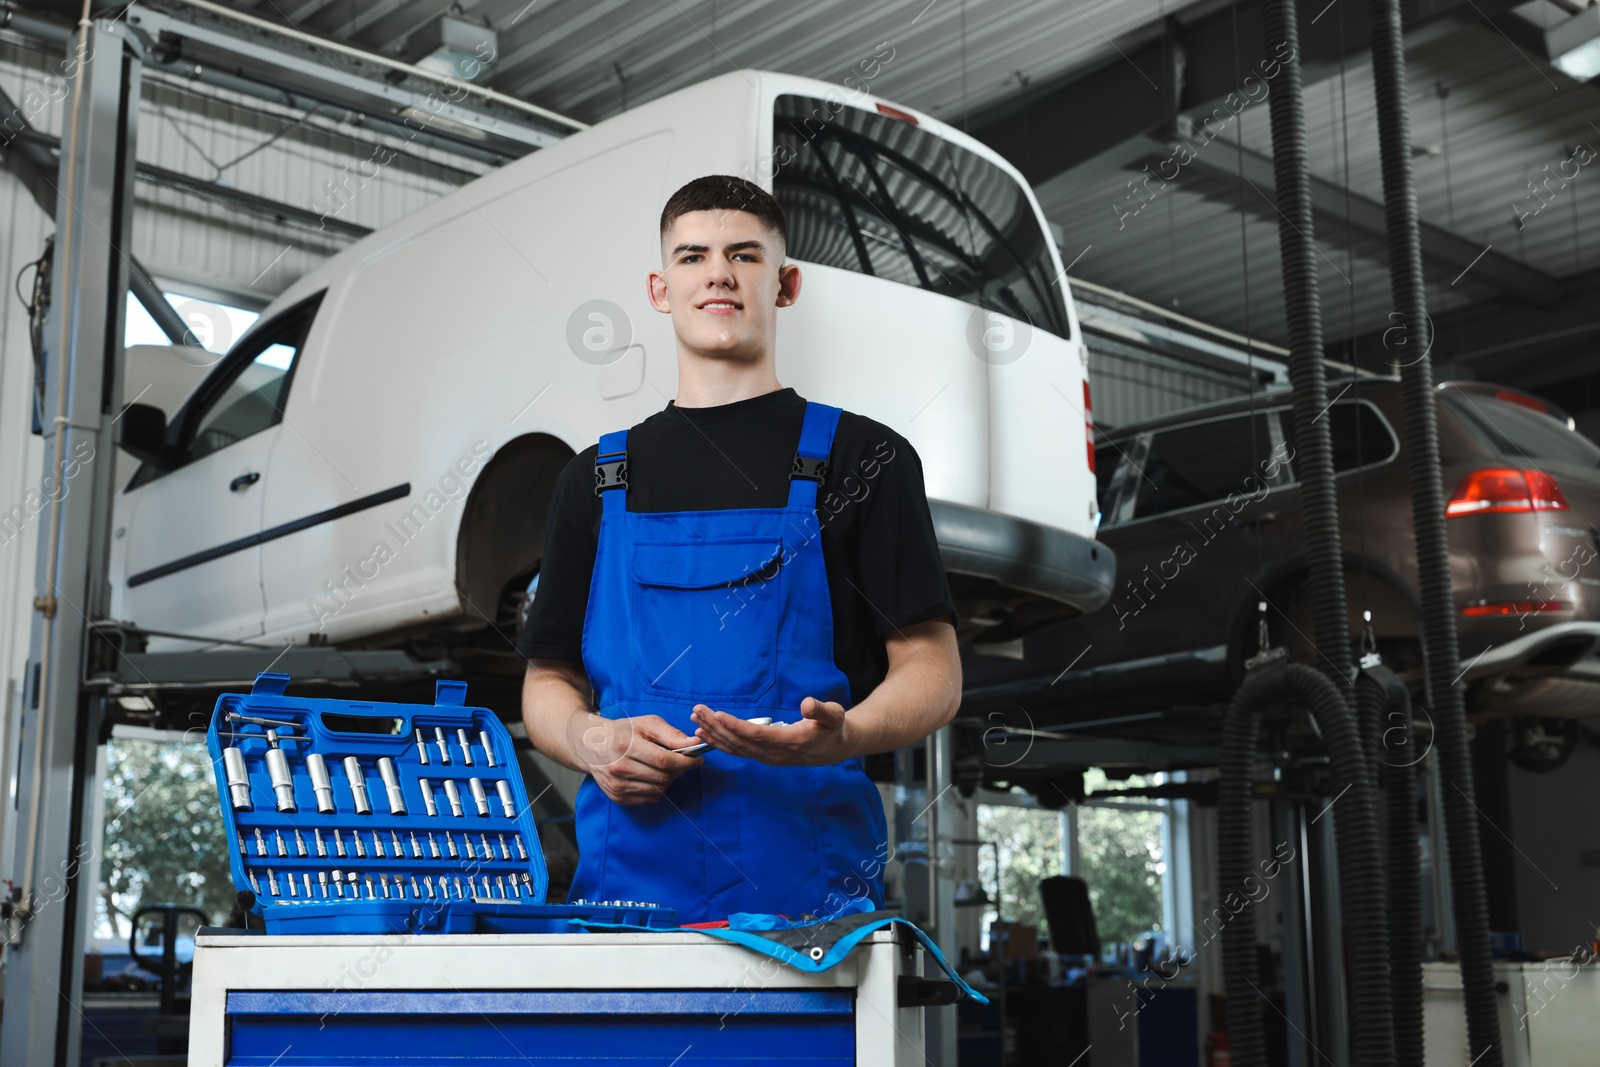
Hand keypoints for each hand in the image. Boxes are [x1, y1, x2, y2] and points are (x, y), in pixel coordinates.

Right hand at [570, 713, 702, 804]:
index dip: (685, 761)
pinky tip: (654, 776)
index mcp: (626, 745)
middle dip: (679, 770)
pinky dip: (658, 789)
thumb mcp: (646, 724)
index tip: (697, 759)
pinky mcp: (617, 797)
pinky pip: (649, 798)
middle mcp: (618, 768)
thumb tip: (694, 743)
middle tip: (684, 762)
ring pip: (658, 790)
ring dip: (669, 780)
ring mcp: (617, 785)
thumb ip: (670, 733)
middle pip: (662, 777)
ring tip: (667, 768)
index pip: (663, 760)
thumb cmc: (623, 732)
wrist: (591, 746)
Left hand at [688, 697, 856, 765]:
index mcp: (791, 742)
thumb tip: (807, 704)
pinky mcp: (763, 756)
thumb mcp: (834, 716)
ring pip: (736, 748)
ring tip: (695, 720)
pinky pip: (738, 751)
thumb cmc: (833, 728)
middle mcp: (775, 754)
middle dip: (717, 727)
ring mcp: (768, 757)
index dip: (736, 726)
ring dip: (714, 735)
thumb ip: (821, 710)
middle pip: (740, 742)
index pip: (758, 735)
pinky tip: (705, 734)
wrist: (834, 748)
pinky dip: (720, 743)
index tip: (718, 715)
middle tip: (697, 712)